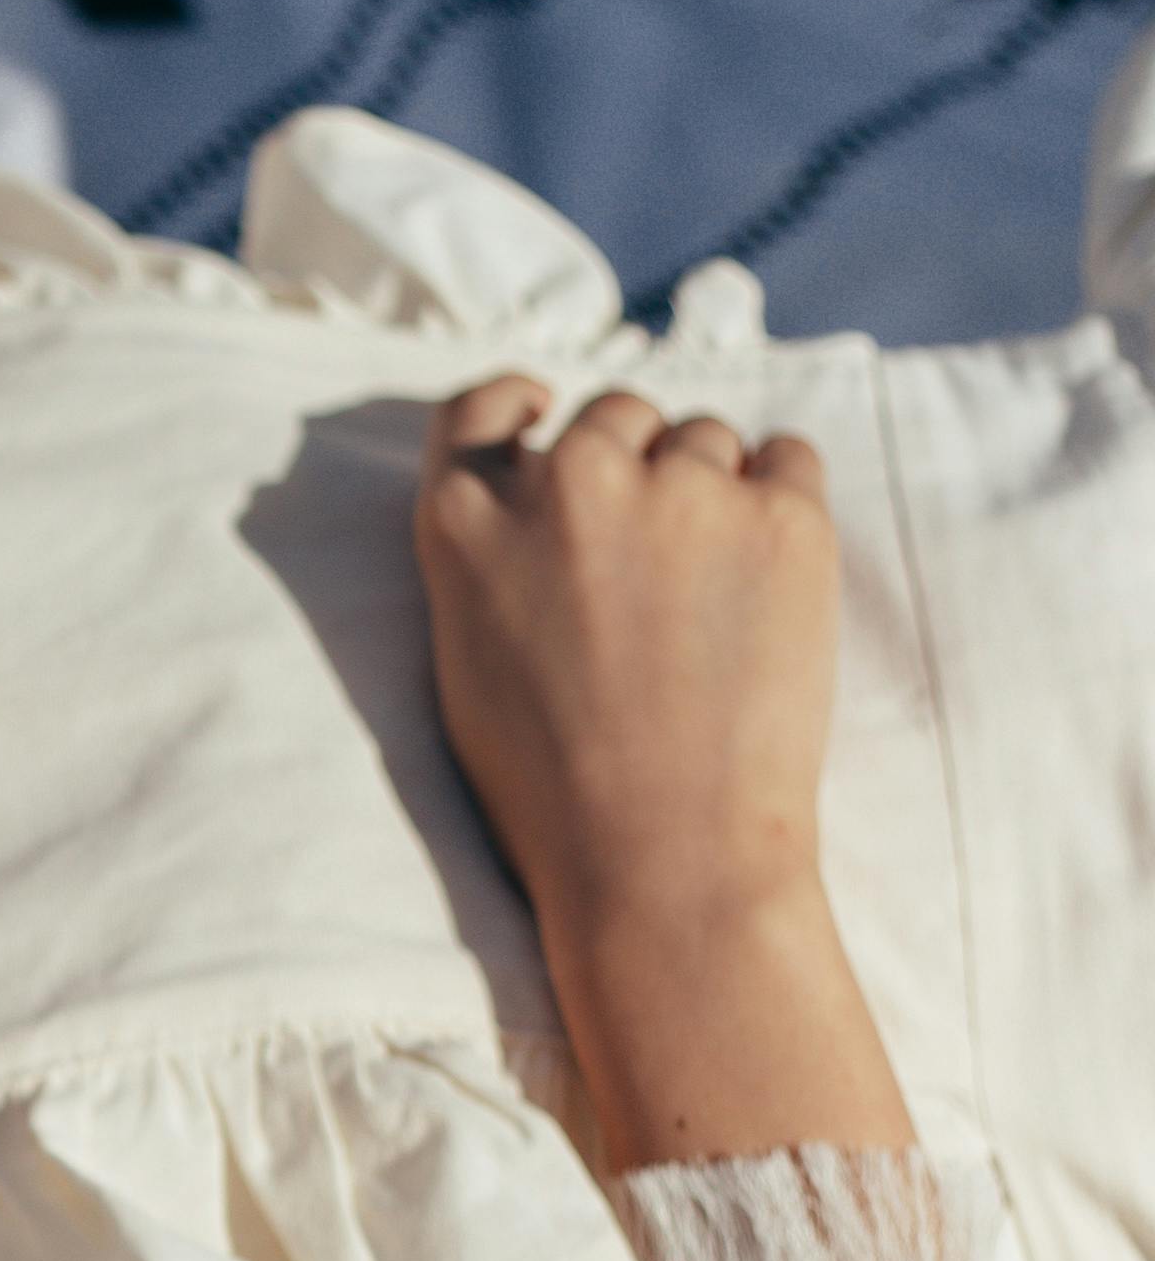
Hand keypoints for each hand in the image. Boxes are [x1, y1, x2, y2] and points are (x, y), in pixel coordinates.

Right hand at [415, 376, 912, 1172]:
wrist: (665, 859)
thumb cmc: (556, 789)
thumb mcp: (470, 662)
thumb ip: (489, 558)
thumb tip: (543, 487)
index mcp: (469, 527)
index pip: (480, 413)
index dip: (516, 401)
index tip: (543, 406)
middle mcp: (569, 483)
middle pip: (617, 419)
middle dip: (637, 467)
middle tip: (658, 564)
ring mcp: (680, 490)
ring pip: (706, 442)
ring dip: (713, 493)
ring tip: (718, 602)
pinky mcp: (782, 513)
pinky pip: (789, 458)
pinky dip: (783, 501)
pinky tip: (772, 580)